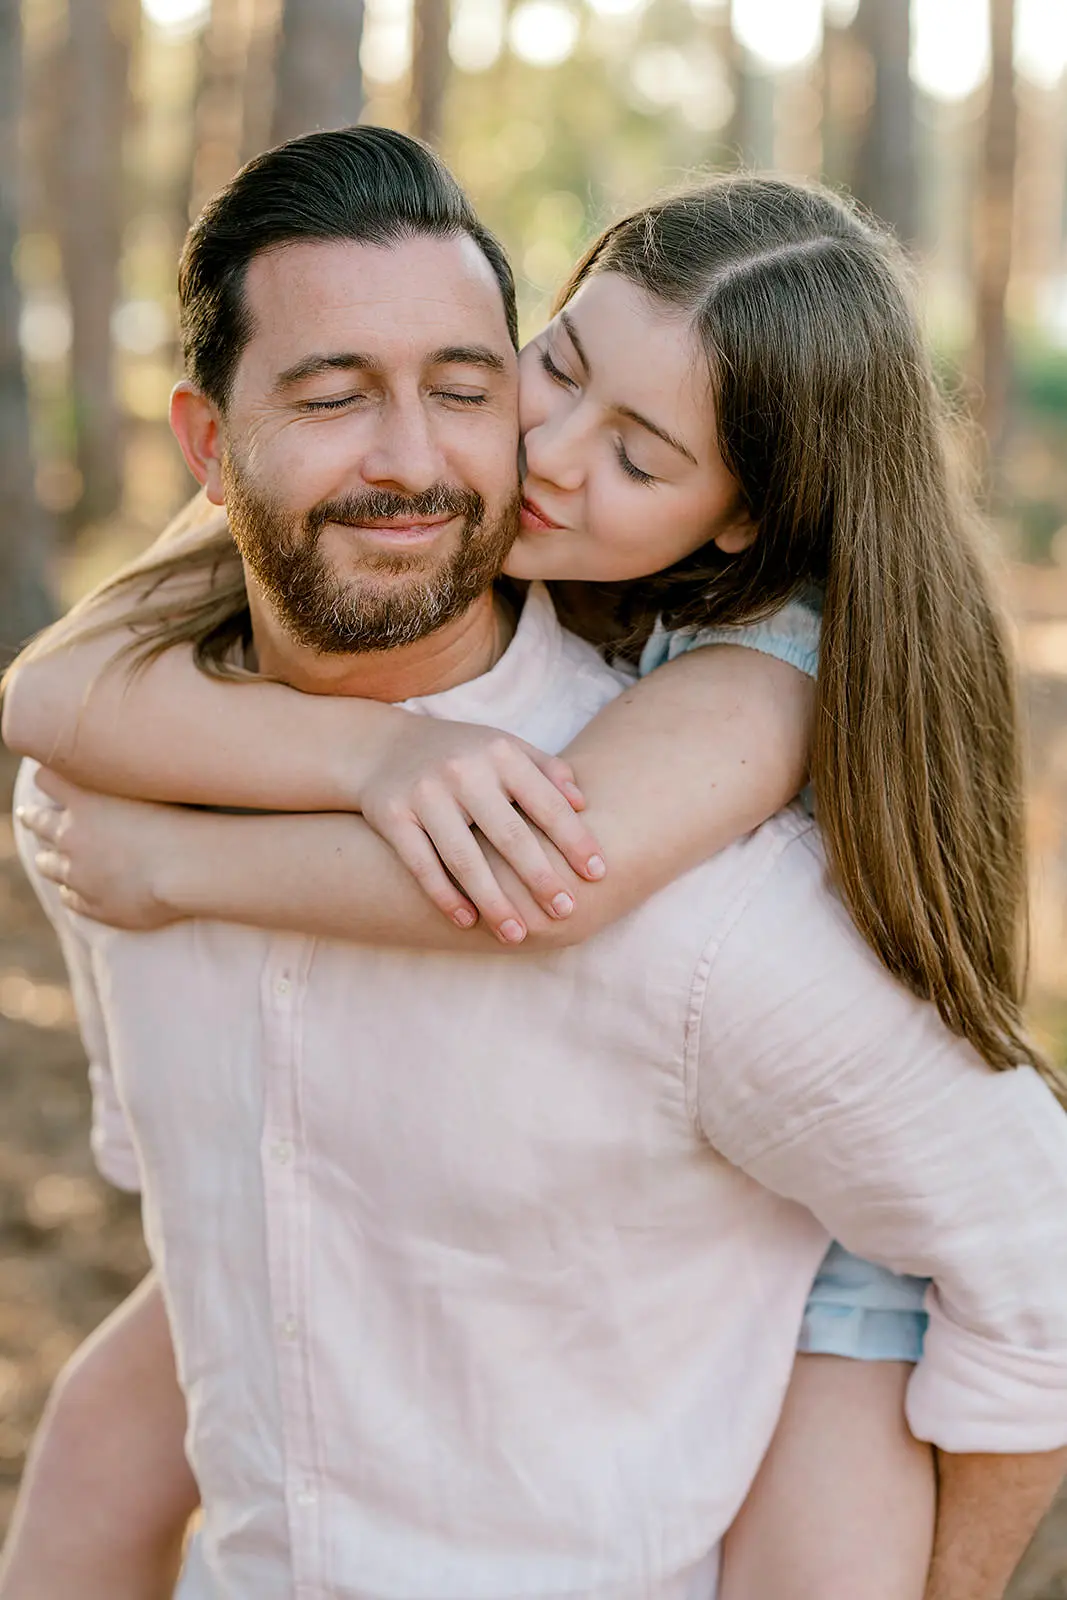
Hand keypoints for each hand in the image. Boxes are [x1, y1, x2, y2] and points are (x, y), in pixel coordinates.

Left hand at [16, 769, 180, 930]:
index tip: (54, 776)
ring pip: (48, 864)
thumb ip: (129, 777)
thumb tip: (123, 768)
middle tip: (32, 815)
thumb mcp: (154, 784)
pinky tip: (79, 889)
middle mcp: (72, 836)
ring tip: (50, 858)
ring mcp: (79, 874)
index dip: (49, 777)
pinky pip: (70, 897)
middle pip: (38, 822)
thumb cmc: (183, 818)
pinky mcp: (92, 904)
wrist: (190, 868)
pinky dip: (73, 890)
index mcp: (85, 802)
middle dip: (35, 817)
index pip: (46, 779)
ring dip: (50, 858)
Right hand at [360, 718, 605, 941]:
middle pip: (509, 835)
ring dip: (494, 901)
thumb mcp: (504, 749)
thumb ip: (546, 771)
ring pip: (464, 858)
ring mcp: (425, 793)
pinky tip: (467, 922)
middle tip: (566, 912)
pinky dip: (445, 896)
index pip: (546, 802)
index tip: (597, 874)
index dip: (575, 840)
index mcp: (500, 753)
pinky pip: (421, 864)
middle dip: (540, 878)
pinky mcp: (392, 815)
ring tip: (517, 935)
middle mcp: (463, 770)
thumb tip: (584, 803)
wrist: (381, 746)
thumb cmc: (462, 755)